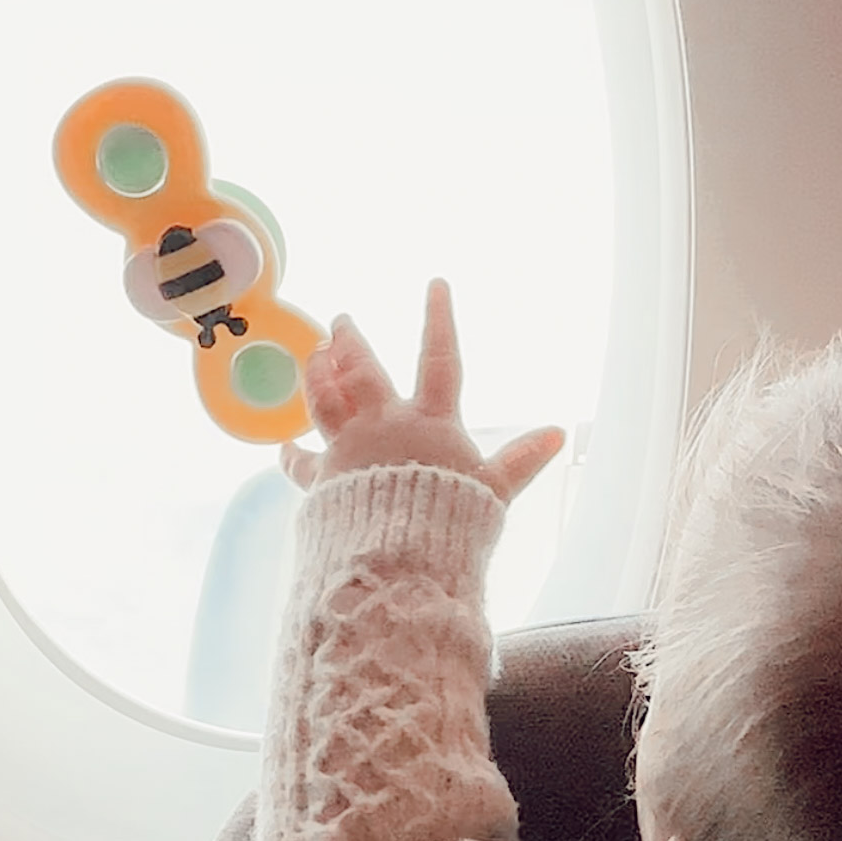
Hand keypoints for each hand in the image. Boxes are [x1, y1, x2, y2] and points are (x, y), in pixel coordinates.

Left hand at [280, 279, 564, 502]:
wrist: (398, 555)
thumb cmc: (449, 522)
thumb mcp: (494, 490)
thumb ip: (521, 461)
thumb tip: (558, 435)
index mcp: (429, 421)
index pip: (438, 359)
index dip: (438, 320)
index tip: (435, 285)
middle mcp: (384, 425)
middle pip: (362, 372)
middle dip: (350, 342)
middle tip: (339, 321)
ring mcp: (348, 449)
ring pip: (325, 401)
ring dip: (317, 376)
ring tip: (312, 356)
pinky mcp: (324, 481)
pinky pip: (302, 463)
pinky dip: (292, 455)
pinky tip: (283, 447)